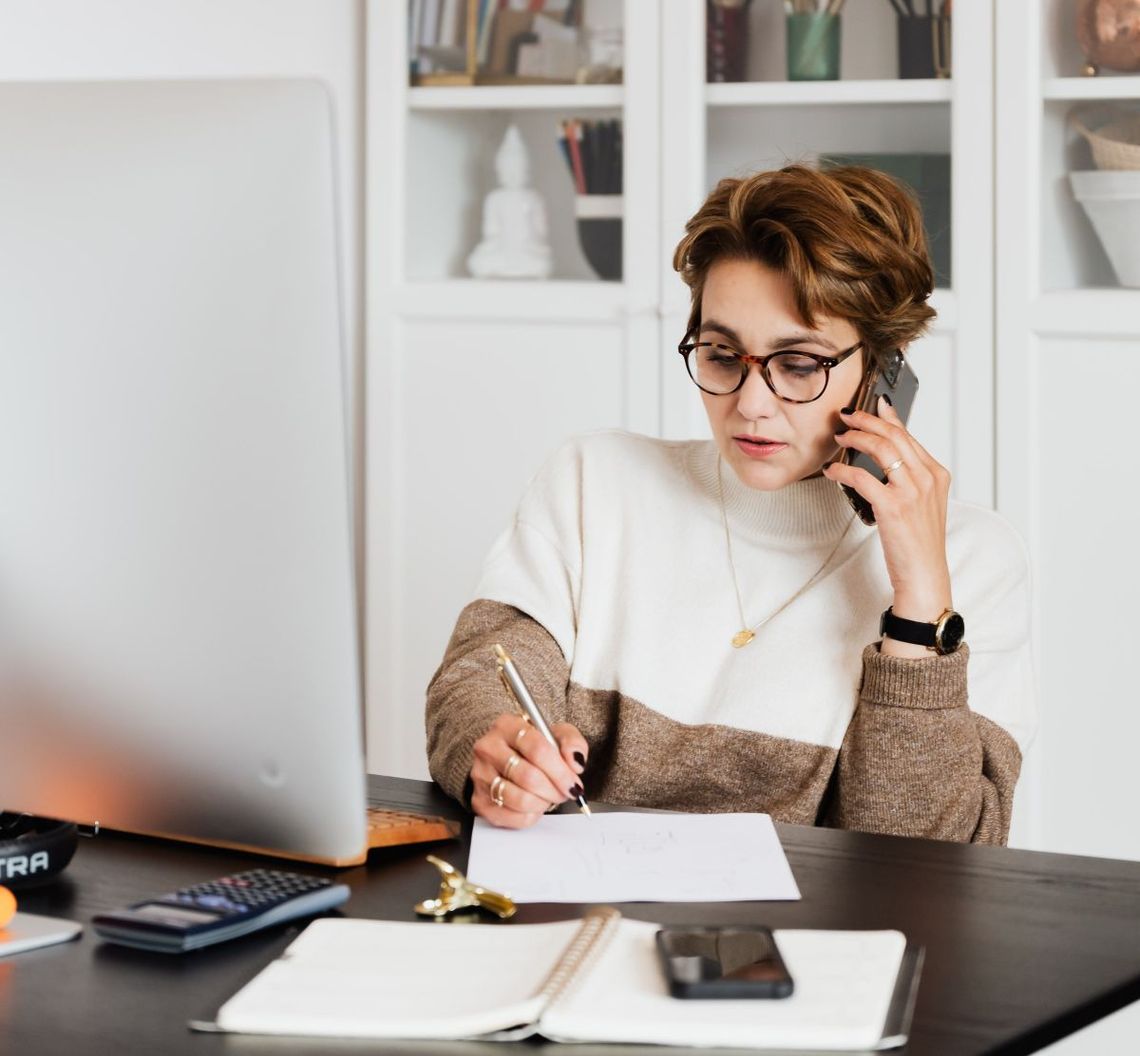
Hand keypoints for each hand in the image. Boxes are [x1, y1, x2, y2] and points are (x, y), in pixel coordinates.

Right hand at [469, 714, 588, 828]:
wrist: (509, 759)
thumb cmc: (534, 747)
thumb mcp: (557, 735)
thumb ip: (572, 743)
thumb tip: (575, 762)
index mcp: (507, 725)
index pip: (538, 749)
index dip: (560, 771)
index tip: (574, 783)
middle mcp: (488, 748)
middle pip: (529, 777)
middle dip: (554, 790)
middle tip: (565, 792)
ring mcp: (480, 774)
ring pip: (520, 799)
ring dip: (543, 803)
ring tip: (548, 796)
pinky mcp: (479, 800)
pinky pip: (511, 817)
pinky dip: (530, 816)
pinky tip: (535, 805)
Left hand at [824, 396, 952, 637]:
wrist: (925, 574)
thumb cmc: (919, 542)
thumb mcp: (923, 503)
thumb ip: (909, 477)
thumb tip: (886, 456)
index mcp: (937, 474)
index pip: (909, 436)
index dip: (888, 417)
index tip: (874, 404)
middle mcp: (927, 478)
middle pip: (894, 435)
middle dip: (867, 420)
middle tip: (847, 416)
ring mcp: (911, 491)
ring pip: (880, 448)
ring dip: (855, 437)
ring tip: (840, 436)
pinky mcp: (892, 506)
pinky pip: (862, 477)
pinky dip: (843, 469)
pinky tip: (832, 470)